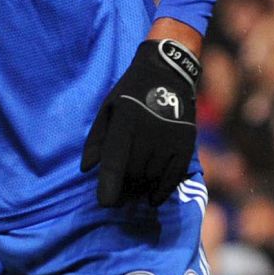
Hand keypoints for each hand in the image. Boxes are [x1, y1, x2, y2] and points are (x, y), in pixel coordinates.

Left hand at [81, 38, 200, 206]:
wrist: (168, 71)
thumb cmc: (130, 91)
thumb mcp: (107, 109)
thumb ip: (96, 139)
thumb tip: (87, 169)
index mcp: (125, 122)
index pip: (116, 162)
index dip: (109, 186)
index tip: (105, 203)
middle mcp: (149, 132)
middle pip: (134, 172)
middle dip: (123, 190)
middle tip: (116, 200)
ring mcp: (170, 138)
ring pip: (153, 176)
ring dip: (140, 190)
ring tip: (131, 195)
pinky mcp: (186, 143)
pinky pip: (174, 175)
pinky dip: (162, 190)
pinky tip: (152, 199)